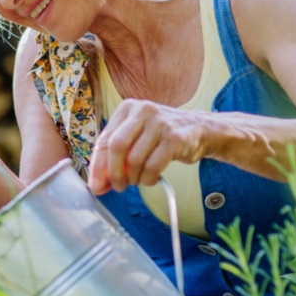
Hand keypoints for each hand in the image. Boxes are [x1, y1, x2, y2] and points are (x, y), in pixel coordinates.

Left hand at [88, 99, 216, 194]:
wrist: (199, 129)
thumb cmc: (162, 135)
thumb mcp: (136, 136)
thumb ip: (116, 155)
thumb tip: (98, 184)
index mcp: (128, 109)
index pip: (105, 140)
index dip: (98, 166)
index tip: (96, 185)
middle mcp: (143, 111)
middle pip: (117, 146)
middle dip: (114, 173)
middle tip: (118, 186)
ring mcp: (160, 124)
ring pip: (135, 159)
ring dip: (133, 178)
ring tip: (137, 180)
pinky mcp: (175, 138)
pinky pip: (153, 166)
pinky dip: (148, 179)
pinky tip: (150, 179)